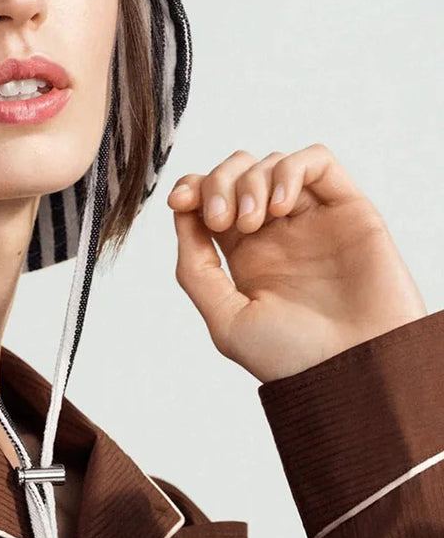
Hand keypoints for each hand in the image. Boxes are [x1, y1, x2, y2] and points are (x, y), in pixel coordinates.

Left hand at [167, 143, 426, 382]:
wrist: (357, 376)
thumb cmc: (295, 360)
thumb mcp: (226, 320)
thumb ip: (195, 266)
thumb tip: (180, 212)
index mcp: (245, 254)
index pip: (210, 197)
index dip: (192, 187)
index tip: (181, 201)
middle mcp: (278, 232)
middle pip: (236, 172)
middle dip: (218, 182)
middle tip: (221, 219)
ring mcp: (312, 219)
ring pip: (271, 163)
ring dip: (251, 180)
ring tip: (254, 221)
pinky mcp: (349, 210)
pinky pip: (317, 161)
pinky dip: (290, 170)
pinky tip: (281, 207)